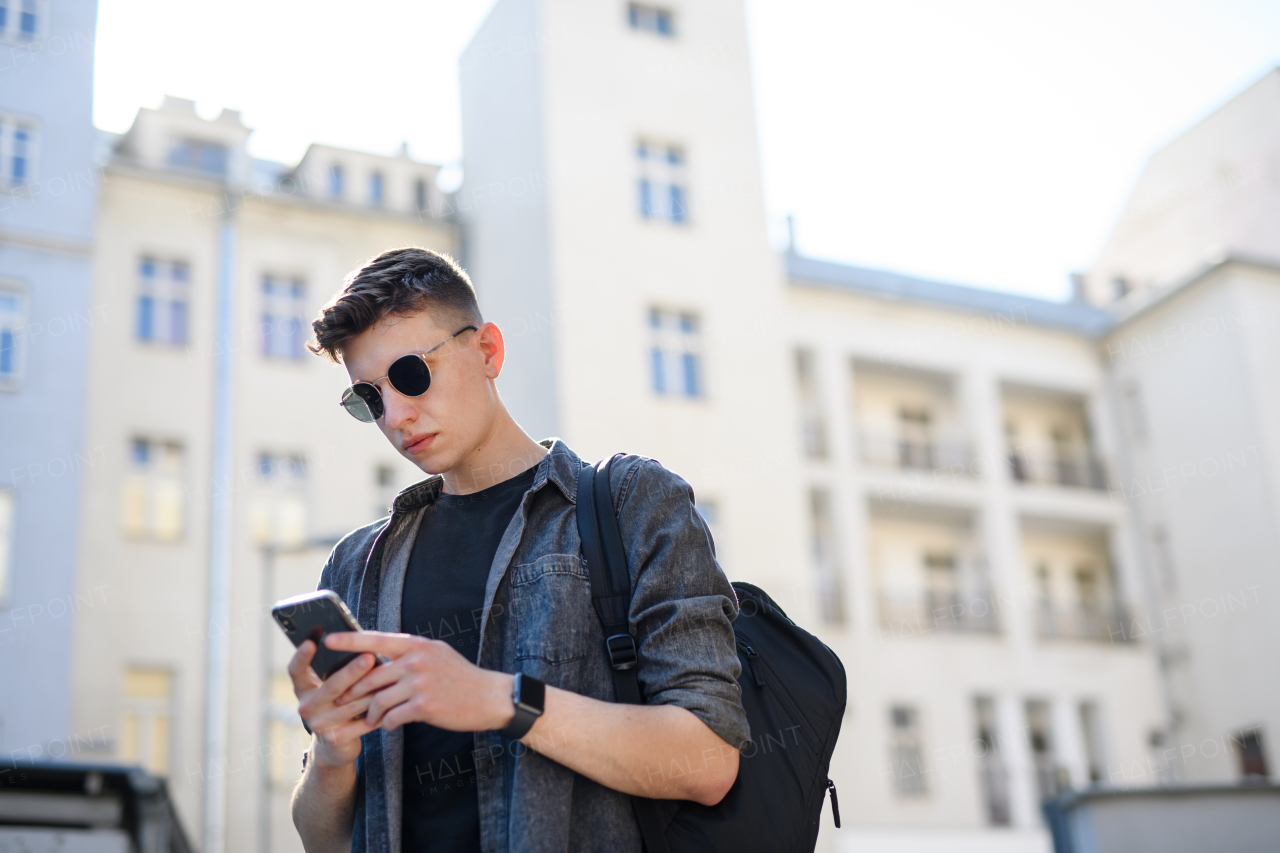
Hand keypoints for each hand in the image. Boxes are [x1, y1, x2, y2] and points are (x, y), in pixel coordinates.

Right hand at [288, 640, 378, 767]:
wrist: (335, 745)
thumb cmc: (337, 704)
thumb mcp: (331, 687)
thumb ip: (336, 669)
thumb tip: (361, 643)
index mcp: (303, 688)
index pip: (295, 670)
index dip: (301, 656)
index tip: (312, 642)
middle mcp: (306, 706)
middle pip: (331, 687)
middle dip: (351, 672)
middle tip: (369, 657)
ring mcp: (319, 724)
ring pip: (351, 704)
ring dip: (372, 692)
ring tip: (390, 678)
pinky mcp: (335, 738)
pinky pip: (362, 722)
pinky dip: (378, 711)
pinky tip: (393, 701)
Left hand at [323, 631, 514, 732]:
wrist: (490, 697)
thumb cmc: (461, 677)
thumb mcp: (437, 654)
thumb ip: (410, 653)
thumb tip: (381, 654)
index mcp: (417, 645)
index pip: (376, 639)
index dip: (349, 640)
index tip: (327, 640)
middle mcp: (416, 661)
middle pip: (371, 676)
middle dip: (354, 692)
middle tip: (342, 702)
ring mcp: (419, 683)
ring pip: (378, 700)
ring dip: (371, 713)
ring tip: (373, 718)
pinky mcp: (424, 706)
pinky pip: (391, 717)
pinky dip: (387, 724)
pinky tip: (391, 725)